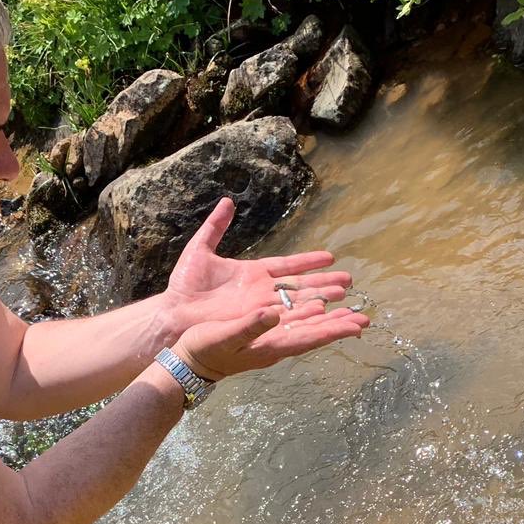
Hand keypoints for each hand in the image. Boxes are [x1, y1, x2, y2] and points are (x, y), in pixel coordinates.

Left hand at [160, 197, 353, 335]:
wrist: (174, 312)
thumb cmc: (184, 284)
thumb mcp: (200, 249)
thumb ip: (215, 226)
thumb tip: (226, 202)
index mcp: (253, 273)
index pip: (288, 266)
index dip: (308, 261)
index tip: (330, 257)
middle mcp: (261, 292)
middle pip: (300, 287)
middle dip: (324, 284)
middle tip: (348, 282)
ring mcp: (260, 308)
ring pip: (297, 304)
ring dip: (321, 300)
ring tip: (344, 299)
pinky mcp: (255, 322)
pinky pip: (284, 319)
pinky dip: (303, 317)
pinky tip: (323, 314)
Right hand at [172, 296, 368, 382]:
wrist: (187, 362)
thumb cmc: (203, 350)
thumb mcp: (224, 335)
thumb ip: (249, 325)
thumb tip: (273, 313)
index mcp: (269, 347)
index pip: (308, 338)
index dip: (332, 331)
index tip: (355, 326)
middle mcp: (274, 345)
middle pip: (313, 334)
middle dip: (338, 326)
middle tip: (365, 320)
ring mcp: (268, 341)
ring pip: (305, 328)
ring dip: (328, 320)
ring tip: (350, 314)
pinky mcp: (260, 334)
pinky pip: (291, 324)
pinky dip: (307, 316)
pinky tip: (316, 309)